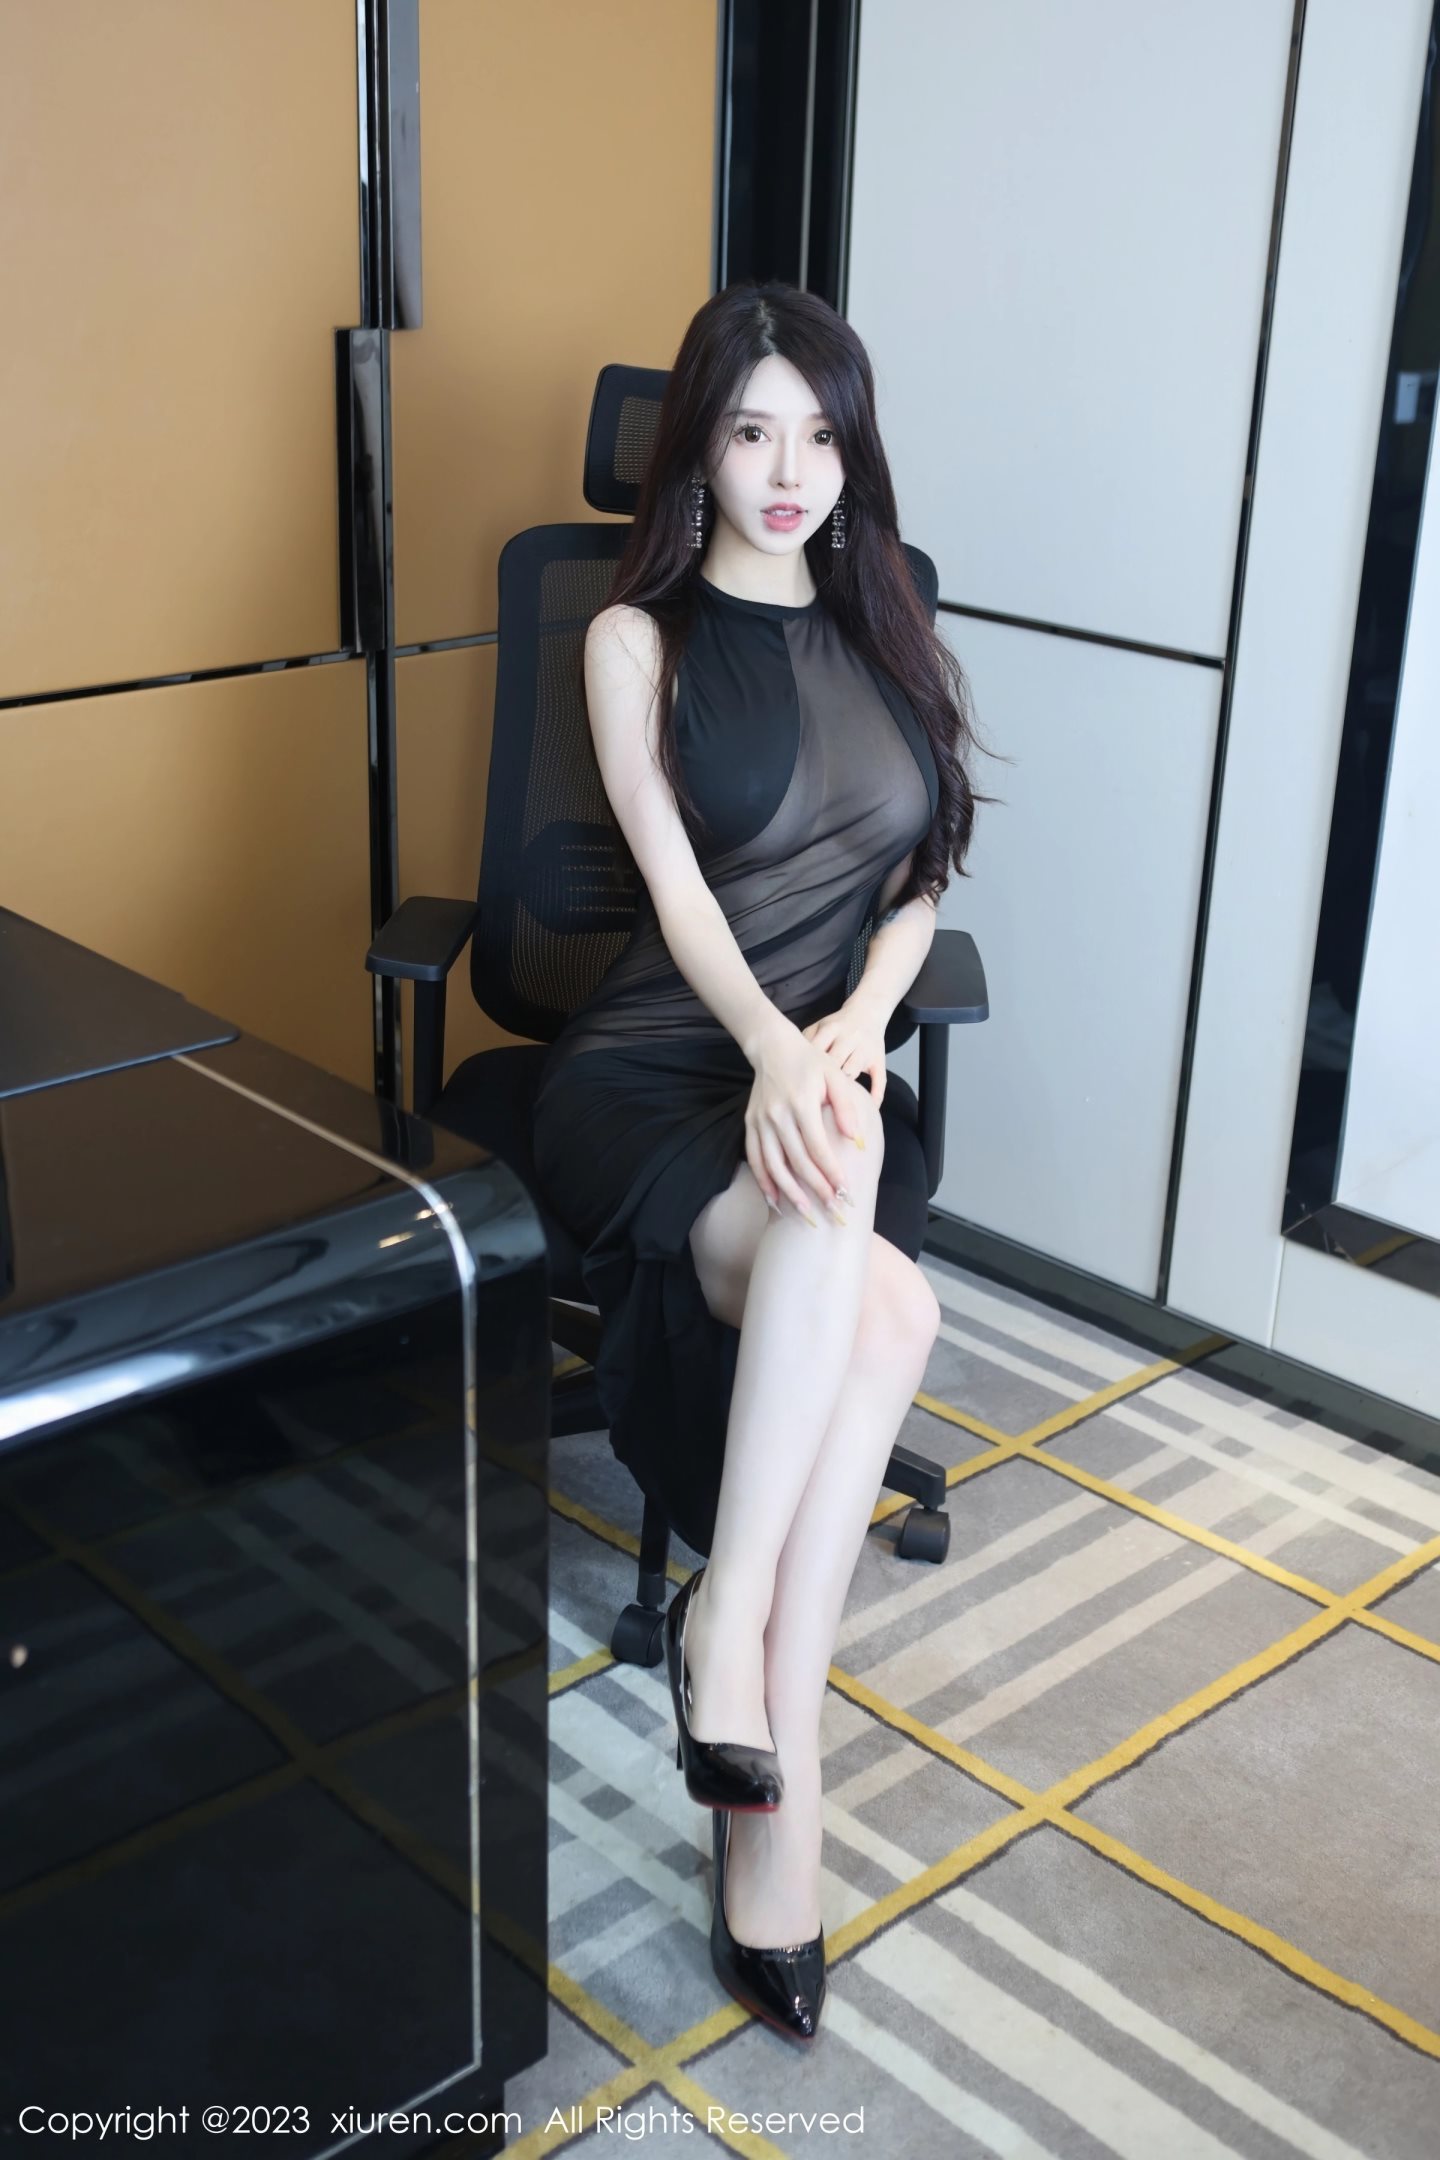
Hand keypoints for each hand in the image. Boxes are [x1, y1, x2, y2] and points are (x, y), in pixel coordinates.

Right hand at [744, 1017, 865, 1223]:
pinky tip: (775, 1201)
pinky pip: (754, 1159)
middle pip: (797, 1162)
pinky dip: (764, 1182)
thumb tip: (857, 1141)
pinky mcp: (750, 1125)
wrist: (773, 1048)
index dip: (831, 1173)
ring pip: (773, 1166)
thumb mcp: (835, 1077)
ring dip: (790, 1194)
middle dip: (816, 1191)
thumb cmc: (811, 1063)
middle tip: (833, 1212)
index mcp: (801, 1103)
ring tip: (806, 1215)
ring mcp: (760, 1121)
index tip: (845, 1193)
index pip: (818, 1147)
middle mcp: (778, 1115)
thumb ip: (847, 1108)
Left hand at [802, 996, 889, 1106]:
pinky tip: (867, 1108)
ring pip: (852, 1071)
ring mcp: (865, 1049)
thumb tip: (792, 1067)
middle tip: (811, 1098)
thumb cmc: (837, 1026)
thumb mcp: (819, 1026)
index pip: (816, 1050)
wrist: (868, 1012)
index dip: (806, 1068)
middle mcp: (849, 1037)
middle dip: (821, 1080)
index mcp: (831, 1028)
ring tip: (831, 1102)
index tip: (797, 1085)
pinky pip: (879, 1080)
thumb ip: (806, 1042)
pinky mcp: (879, 1060)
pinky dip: (874, 1096)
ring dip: (842, 1088)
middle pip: (833, 1062)